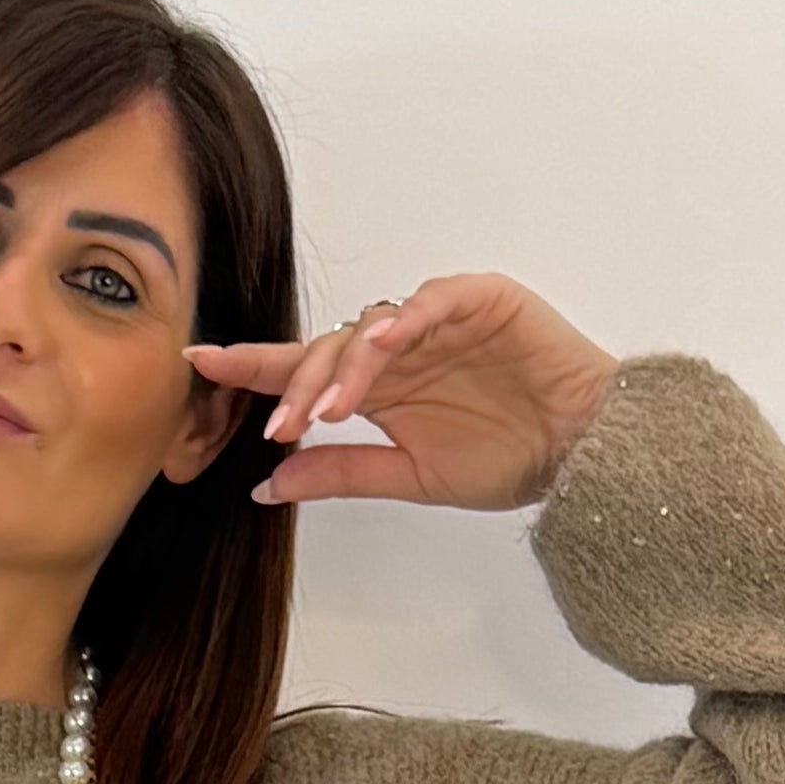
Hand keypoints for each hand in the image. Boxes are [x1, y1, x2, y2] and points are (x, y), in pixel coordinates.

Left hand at [192, 272, 620, 513]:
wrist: (584, 451)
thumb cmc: (509, 457)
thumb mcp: (410, 477)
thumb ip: (341, 473)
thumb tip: (266, 484)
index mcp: (379, 386)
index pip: (305, 371)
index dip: (254, 367)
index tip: (200, 364)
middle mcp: (399, 347)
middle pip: (328, 349)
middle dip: (295, 384)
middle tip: (276, 426)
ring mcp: (437, 319)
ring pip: (371, 326)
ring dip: (344, 369)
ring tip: (328, 410)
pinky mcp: (480, 299)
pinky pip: (431, 300)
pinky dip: (403, 320)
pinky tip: (379, 345)